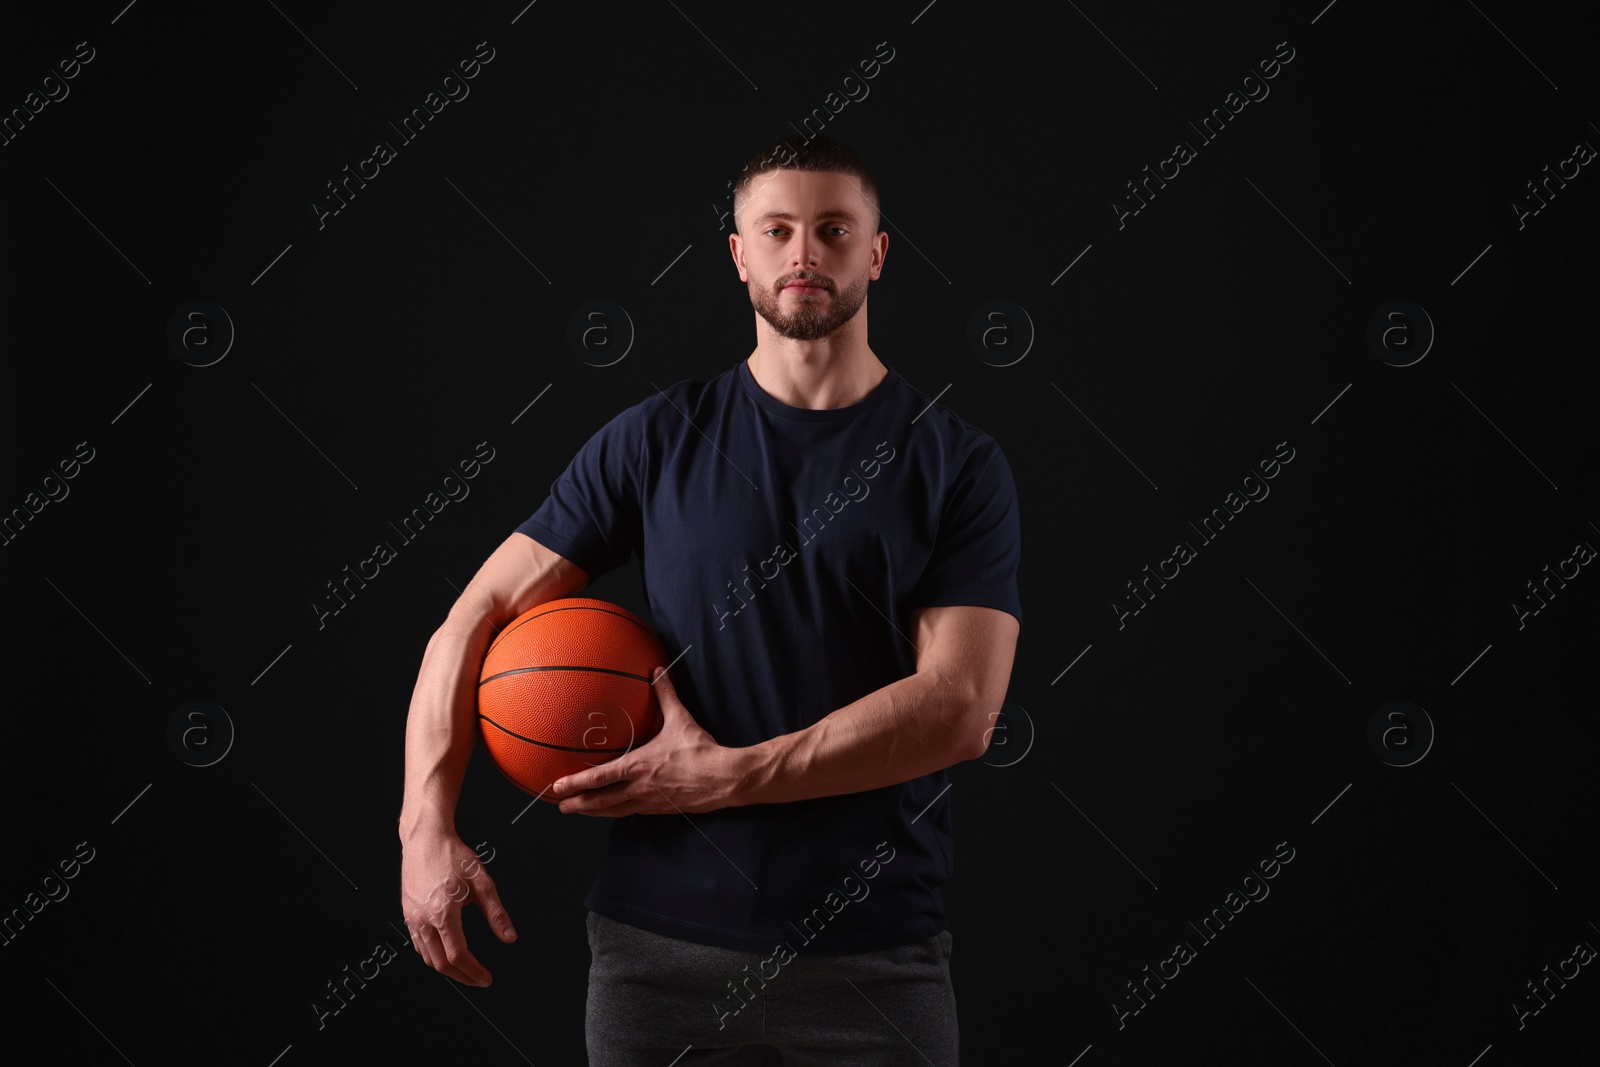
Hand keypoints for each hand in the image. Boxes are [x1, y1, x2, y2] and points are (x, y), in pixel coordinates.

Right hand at [399, 830, 515, 985]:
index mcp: (443, 913)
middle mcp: (423, 920)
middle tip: (479, 980)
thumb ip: (496, 913)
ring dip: (446, 969)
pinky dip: (432, 956)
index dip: (474, 972)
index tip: (487, 978)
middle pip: (440, 963)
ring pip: (427, 957)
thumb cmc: (454, 856)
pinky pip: (418, 944)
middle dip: (461, 976)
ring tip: (465, 971)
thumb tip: (509, 938)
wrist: (425, 839)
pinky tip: (445, 954)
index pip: (458, 956)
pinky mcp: (407, 913)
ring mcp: (412, 918)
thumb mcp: (482, 882)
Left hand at [551, 666, 743, 816]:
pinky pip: (633, 811)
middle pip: (601, 801)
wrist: (724, 778)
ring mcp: (650, 802)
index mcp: (638, 766)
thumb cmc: (700, 751)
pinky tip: (614, 810)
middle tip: (560, 806)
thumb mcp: (680, 720)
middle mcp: (639, 787)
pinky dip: (618, 812)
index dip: (576, 783)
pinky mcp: (661, 809)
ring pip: (615, 811)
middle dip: (578, 804)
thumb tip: (657, 671)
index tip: (557, 787)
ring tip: (579, 811)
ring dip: (594, 812)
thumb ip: (665, 695)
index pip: (599, 778)